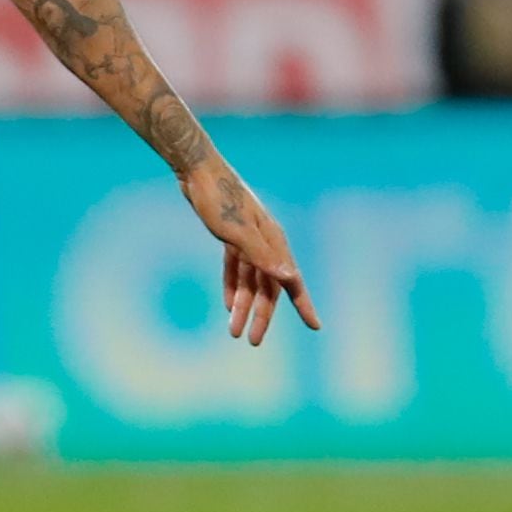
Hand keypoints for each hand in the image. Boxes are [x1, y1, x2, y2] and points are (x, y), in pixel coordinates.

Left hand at [182, 158, 320, 345]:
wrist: (196, 169)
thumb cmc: (217, 198)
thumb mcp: (236, 230)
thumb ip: (262, 255)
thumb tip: (289, 277)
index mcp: (272, 241)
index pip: (292, 280)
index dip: (304, 305)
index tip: (315, 327)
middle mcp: (265, 241)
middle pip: (269, 287)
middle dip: (262, 315)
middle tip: (252, 342)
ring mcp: (248, 238)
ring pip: (250, 280)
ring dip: (243, 305)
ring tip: (233, 331)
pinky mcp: (230, 235)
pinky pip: (235, 268)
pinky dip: (232, 286)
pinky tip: (227, 304)